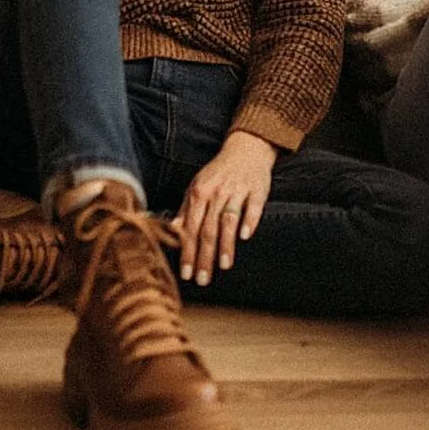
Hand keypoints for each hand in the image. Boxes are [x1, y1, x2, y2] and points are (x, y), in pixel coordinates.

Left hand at [174, 130, 275, 285]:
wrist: (245, 149)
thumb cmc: (218, 172)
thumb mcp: (197, 187)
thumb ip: (186, 209)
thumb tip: (171, 230)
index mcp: (199, 193)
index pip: (191, 228)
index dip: (188, 252)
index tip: (186, 274)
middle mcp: (216, 192)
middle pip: (208, 228)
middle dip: (204, 256)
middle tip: (203, 279)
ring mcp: (237, 190)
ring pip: (229, 220)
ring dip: (226, 244)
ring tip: (224, 266)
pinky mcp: (257, 189)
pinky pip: (253, 207)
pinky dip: (249, 221)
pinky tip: (246, 237)